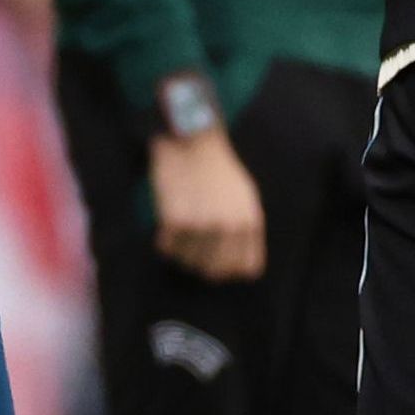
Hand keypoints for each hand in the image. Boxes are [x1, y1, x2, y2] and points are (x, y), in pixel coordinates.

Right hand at [148, 124, 269, 282]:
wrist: (192, 142)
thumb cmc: (218, 170)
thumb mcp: (246, 198)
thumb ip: (246, 230)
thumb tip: (240, 267)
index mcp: (250, 222)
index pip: (247, 269)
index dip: (230, 269)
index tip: (216, 260)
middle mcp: (229, 227)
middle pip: (214, 272)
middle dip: (201, 265)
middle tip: (191, 250)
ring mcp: (202, 225)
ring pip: (187, 262)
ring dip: (180, 251)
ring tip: (181, 230)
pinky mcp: (176, 220)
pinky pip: (166, 248)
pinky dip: (164, 240)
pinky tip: (167, 223)